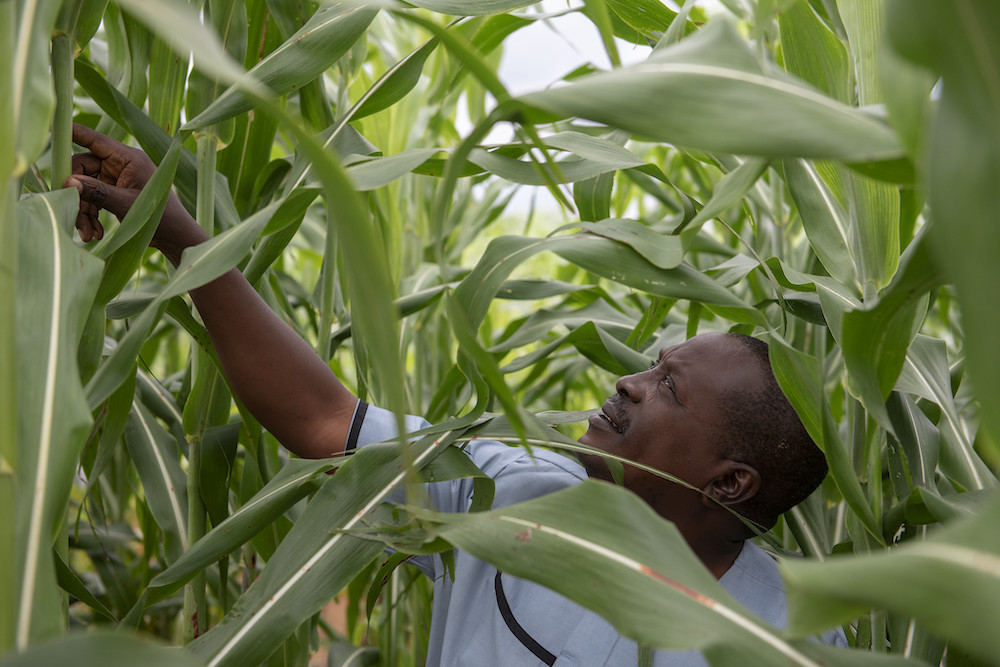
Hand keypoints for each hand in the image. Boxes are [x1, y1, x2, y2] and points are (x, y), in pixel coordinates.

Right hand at [65, 123, 203, 258]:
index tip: (54, 126)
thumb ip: (97, 193)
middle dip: (76, 193)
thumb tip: (68, 181)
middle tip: (71, 214)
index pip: (96, 140)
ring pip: (85, 187)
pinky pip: (93, 199)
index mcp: (129, 158)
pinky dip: (91, 216)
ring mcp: (116, 179)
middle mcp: (121, 165)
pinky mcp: (114, 193)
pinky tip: (94, 234)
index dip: (74, 133)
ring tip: (87, 235)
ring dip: (83, 211)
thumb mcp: (126, 204)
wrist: (175, 237)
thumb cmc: (160, 217)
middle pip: (83, 169)